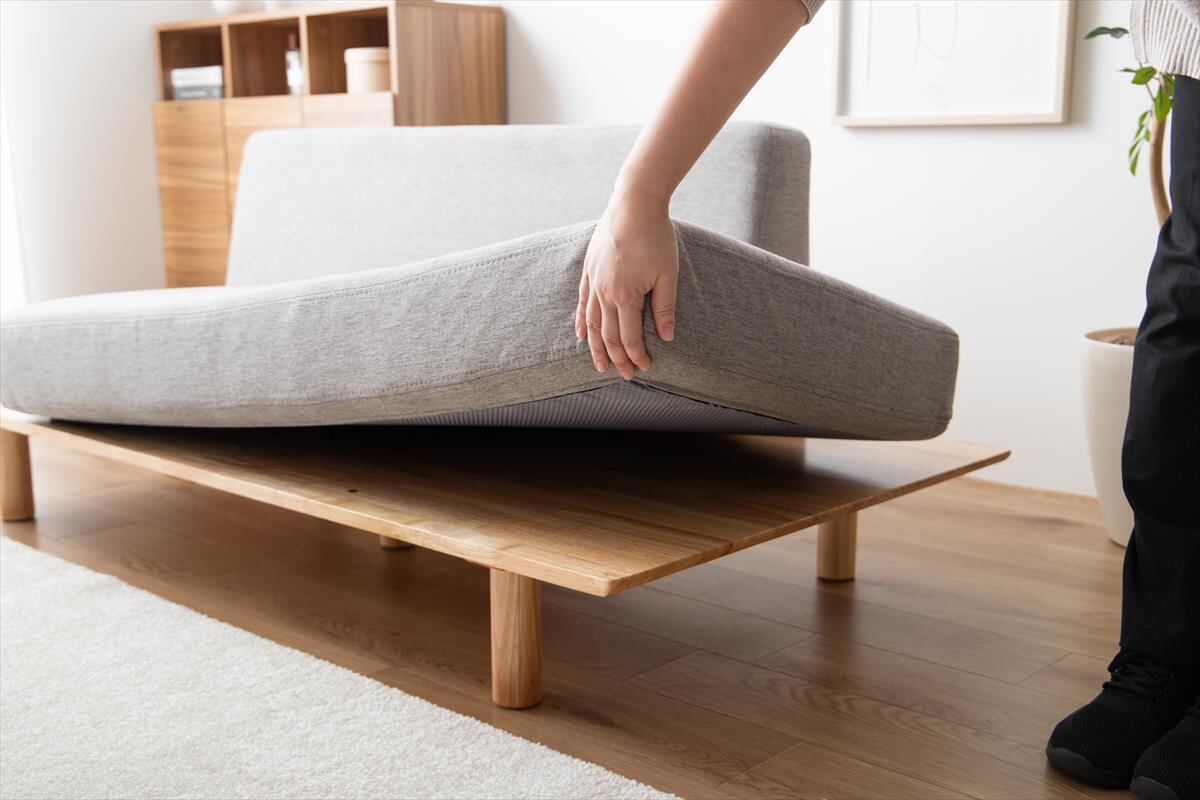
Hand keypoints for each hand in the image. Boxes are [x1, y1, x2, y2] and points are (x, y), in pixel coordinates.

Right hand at [575, 193, 678, 379]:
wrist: (634, 203)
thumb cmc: (656, 236)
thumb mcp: (668, 274)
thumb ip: (664, 308)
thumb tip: (666, 338)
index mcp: (626, 296)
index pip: (629, 337)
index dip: (637, 356)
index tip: (645, 367)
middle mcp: (605, 293)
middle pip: (608, 336)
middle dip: (617, 359)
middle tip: (626, 375)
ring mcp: (594, 281)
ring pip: (592, 324)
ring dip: (596, 348)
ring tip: (600, 365)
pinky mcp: (589, 269)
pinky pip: (582, 302)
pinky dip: (582, 321)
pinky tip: (581, 335)